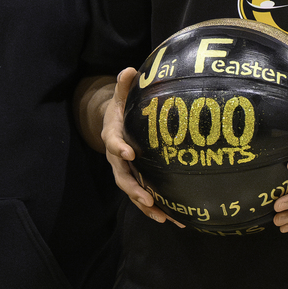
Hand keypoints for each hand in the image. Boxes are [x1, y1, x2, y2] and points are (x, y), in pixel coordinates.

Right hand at [102, 67, 181, 226]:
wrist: (113, 127)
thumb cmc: (121, 112)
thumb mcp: (121, 98)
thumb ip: (124, 87)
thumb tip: (129, 69)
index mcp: (114, 138)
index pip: (114, 143)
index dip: (119, 148)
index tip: (129, 153)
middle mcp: (117, 160)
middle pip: (123, 177)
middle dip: (134, 189)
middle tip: (146, 198)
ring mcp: (126, 173)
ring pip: (134, 192)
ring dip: (147, 206)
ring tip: (164, 217)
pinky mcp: (137, 181)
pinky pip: (145, 197)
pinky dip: (157, 209)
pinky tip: (174, 219)